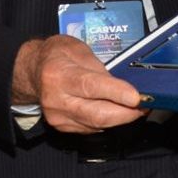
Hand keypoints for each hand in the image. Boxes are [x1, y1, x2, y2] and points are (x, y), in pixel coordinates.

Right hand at [11, 35, 146, 133]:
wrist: (32, 71)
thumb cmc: (57, 56)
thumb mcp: (77, 49)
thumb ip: (99, 66)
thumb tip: (122, 84)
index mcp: (58, 74)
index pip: (90, 86)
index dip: (115, 93)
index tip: (136, 97)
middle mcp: (56, 99)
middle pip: (97, 114)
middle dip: (127, 113)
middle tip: (146, 105)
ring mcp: (59, 117)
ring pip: (98, 124)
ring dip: (121, 117)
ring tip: (135, 106)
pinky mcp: (63, 127)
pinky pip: (93, 128)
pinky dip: (108, 120)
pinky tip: (115, 110)